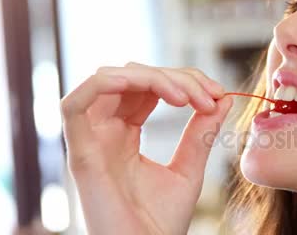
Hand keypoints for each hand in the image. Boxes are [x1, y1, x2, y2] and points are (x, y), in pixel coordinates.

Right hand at [61, 62, 232, 234]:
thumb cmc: (160, 222)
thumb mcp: (188, 168)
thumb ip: (202, 132)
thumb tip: (223, 97)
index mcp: (125, 134)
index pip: (148, 86)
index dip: (184, 80)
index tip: (218, 94)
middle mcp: (105, 132)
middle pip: (132, 78)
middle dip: (176, 77)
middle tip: (210, 97)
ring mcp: (91, 142)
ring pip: (108, 80)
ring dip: (151, 77)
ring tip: (186, 98)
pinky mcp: (81, 156)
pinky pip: (73, 105)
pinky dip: (105, 83)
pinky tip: (146, 86)